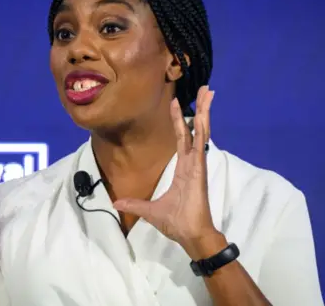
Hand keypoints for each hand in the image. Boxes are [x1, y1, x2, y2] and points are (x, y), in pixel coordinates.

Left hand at [113, 86, 224, 258]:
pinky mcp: (199, 168)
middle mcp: (192, 162)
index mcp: (183, 168)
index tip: (179, 103)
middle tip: (204, 89)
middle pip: (195, 129)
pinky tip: (203, 113)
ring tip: (207, 92)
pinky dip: (202, 128)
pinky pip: (200, 143)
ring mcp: (197, 163)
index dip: (180, 121)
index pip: (182, 138)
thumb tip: (117, 204)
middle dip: (199, 108)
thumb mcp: (149, 211)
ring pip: (200, 131)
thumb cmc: (176, 223)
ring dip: (204, 111)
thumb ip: (135, 204)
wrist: (190, 234)